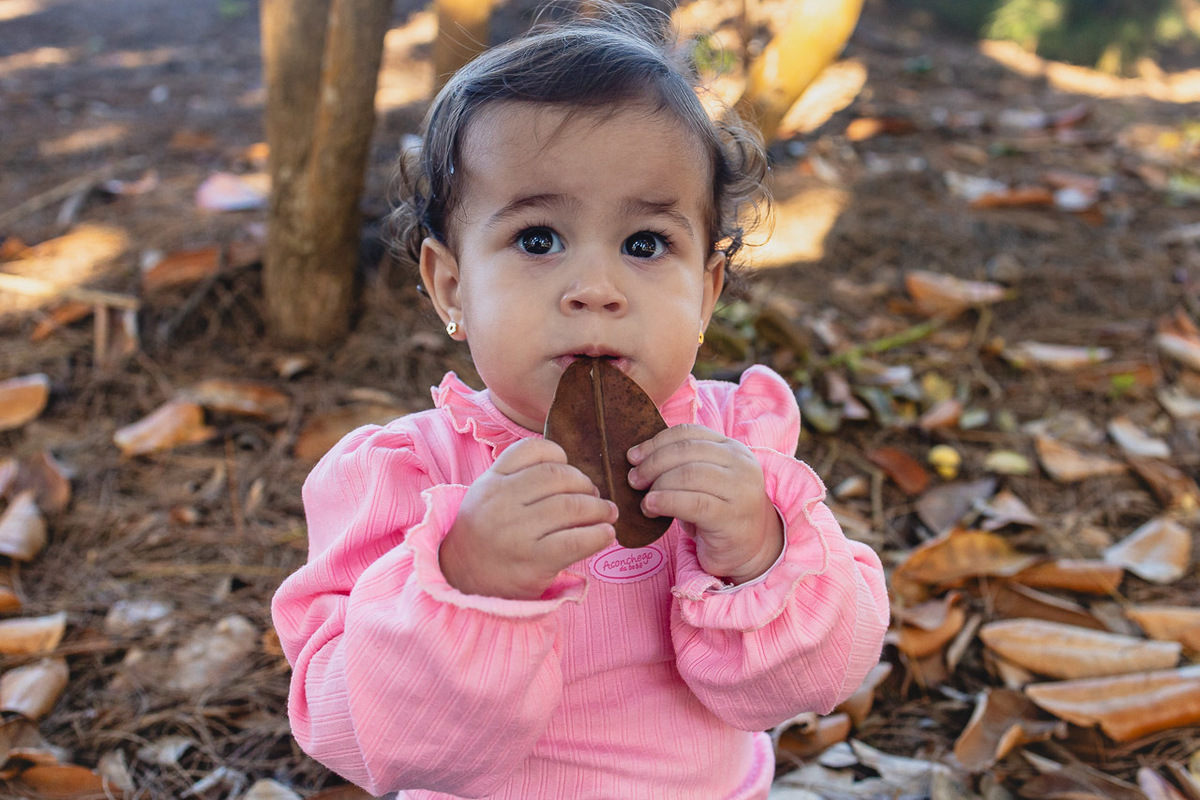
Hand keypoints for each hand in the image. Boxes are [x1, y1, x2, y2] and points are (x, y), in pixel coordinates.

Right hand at [439, 438, 617, 599]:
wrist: (462, 579)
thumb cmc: (486, 534)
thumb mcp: (488, 495)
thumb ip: (519, 477)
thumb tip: (574, 474)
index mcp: (491, 481)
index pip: (533, 450)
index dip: (559, 455)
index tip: (569, 470)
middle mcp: (502, 502)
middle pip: (558, 476)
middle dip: (585, 484)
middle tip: (594, 496)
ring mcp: (517, 531)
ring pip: (571, 506)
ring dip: (599, 508)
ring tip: (607, 514)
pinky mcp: (533, 560)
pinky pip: (575, 541)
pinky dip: (598, 535)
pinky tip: (606, 534)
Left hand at [627, 425, 782, 584]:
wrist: (750, 550)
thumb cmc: (719, 513)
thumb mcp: (704, 481)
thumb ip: (682, 465)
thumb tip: (638, 458)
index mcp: (733, 448)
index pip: (689, 433)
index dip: (656, 442)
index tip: (633, 456)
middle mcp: (740, 464)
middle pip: (687, 451)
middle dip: (653, 463)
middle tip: (634, 480)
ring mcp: (740, 490)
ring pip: (689, 474)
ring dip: (658, 485)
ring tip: (643, 500)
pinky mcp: (732, 517)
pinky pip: (693, 503)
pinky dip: (667, 502)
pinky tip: (651, 507)